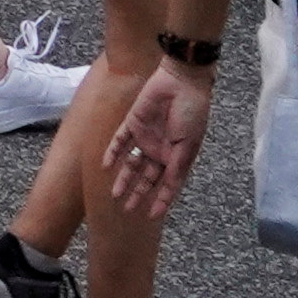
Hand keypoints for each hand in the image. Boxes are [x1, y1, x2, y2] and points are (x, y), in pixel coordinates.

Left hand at [104, 61, 213, 219]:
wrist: (181, 82)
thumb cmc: (191, 113)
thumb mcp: (189, 144)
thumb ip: (177, 165)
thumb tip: (170, 187)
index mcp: (178, 157)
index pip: (168, 184)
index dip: (161, 200)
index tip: (152, 216)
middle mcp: (161, 150)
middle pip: (147, 177)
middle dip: (138, 193)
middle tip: (127, 209)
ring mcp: (146, 137)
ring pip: (131, 163)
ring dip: (124, 178)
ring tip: (115, 194)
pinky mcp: (133, 123)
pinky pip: (120, 141)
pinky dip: (113, 152)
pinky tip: (106, 165)